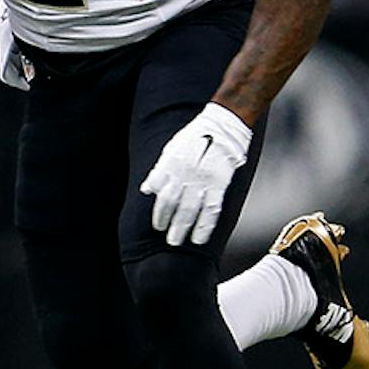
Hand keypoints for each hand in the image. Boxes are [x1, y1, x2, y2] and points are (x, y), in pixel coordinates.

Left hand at [140, 102, 251, 246]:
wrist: (222, 126)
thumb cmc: (194, 137)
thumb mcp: (170, 150)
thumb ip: (159, 172)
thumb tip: (146, 190)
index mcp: (171, 167)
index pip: (162, 195)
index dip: (159, 213)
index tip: (158, 225)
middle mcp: (184, 175)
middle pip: (173, 204)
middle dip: (169, 224)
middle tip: (167, 239)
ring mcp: (202, 180)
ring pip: (191, 210)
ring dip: (184, 228)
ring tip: (178, 242)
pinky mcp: (220, 183)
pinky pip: (212, 208)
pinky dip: (206, 224)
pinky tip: (201, 236)